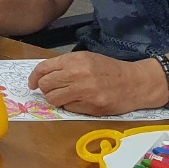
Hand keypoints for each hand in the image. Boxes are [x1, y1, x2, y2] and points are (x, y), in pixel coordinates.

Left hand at [28, 52, 167, 115]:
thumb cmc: (109, 69)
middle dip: (45, 89)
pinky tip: (80, 101)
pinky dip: (70, 106)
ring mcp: (85, 91)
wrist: (136, 82)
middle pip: (45, 85)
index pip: (43, 69)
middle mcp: (78, 74)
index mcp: (75, 60)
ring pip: (53, 99)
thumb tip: (41, 77)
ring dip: (55, 99)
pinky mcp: (92, 106)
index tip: (32, 84)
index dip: (34, 78)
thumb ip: (65, 66)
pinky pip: (68, 108)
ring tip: (66, 96)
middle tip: (52, 90)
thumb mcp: (86, 59)